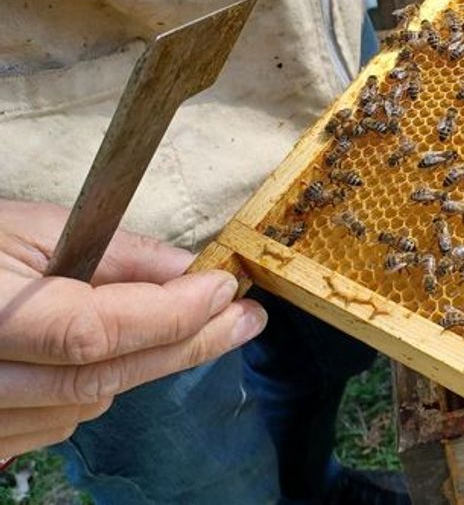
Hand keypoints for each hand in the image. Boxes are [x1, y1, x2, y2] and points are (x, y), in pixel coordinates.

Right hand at [0, 200, 265, 456]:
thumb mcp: (29, 226)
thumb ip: (113, 252)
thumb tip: (191, 269)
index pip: (92, 332)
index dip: (168, 315)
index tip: (226, 288)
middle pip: (99, 380)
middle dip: (187, 346)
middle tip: (247, 319)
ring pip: (85, 405)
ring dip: (140, 365)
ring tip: (173, 322)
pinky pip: (56, 424)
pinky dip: (93, 387)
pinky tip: (106, 352)